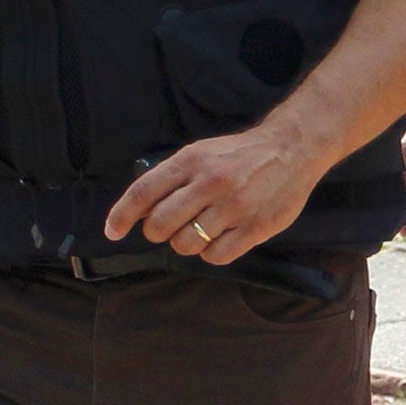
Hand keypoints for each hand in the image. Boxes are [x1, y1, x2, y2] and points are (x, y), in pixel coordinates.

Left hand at [103, 124, 321, 266]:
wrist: (292, 149)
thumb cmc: (240, 154)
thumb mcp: (202, 153)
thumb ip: (171, 178)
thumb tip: (139, 211)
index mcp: (192, 160)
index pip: (144, 192)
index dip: (122, 216)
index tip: (113, 232)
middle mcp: (211, 182)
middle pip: (160, 224)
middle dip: (157, 232)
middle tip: (170, 228)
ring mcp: (234, 206)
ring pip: (186, 244)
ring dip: (186, 243)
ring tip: (200, 230)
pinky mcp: (255, 227)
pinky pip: (216, 255)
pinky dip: (211, 253)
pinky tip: (220, 239)